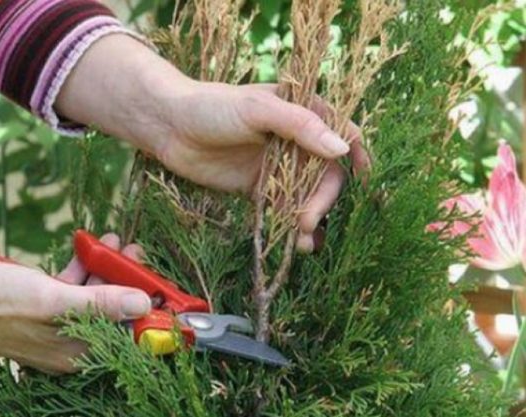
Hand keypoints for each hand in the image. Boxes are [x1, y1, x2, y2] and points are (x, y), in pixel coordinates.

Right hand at [0, 235, 149, 373]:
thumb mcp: (54, 302)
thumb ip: (100, 304)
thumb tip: (143, 304)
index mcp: (77, 352)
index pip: (127, 339)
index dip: (149, 314)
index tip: (163, 288)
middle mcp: (72, 344)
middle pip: (114, 313)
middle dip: (128, 281)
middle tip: (137, 253)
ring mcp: (58, 325)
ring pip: (95, 297)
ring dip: (106, 268)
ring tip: (115, 241)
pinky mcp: (46, 308)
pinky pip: (74, 289)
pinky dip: (83, 268)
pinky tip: (89, 247)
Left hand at [153, 82, 369, 249]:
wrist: (168, 126)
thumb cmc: (212, 106)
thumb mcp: (257, 109)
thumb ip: (300, 126)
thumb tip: (342, 149)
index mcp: (302, 111)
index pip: (342, 131)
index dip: (357, 153)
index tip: (365, 176)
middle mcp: (295, 139)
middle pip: (326, 172)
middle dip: (323, 199)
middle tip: (307, 220)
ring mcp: (278, 165)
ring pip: (307, 195)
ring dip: (311, 218)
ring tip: (303, 243)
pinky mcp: (259, 187)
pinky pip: (283, 207)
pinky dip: (291, 225)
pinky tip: (295, 243)